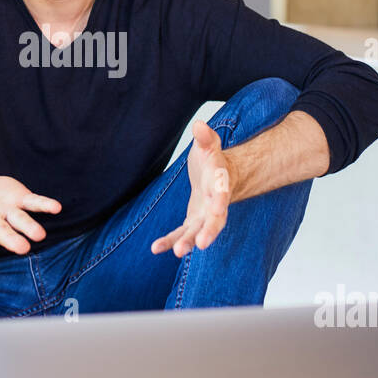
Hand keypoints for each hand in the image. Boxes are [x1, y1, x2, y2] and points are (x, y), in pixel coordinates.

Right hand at [0, 169, 61, 254]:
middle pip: (1, 232)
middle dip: (11, 240)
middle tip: (23, 249)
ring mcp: (7, 212)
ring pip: (20, 222)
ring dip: (30, 228)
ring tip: (40, 235)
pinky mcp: (19, 200)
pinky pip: (33, 204)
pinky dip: (44, 205)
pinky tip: (56, 208)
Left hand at [151, 121, 230, 257]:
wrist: (217, 176)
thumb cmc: (213, 160)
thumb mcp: (210, 145)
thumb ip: (205, 138)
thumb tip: (199, 125)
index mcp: (220, 184)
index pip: (222, 193)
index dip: (220, 200)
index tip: (219, 208)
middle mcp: (215, 205)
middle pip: (215, 221)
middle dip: (208, 232)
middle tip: (201, 244)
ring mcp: (204, 216)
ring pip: (197, 233)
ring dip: (188, 242)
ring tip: (177, 252)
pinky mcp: (192, 223)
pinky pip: (181, 234)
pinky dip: (169, 241)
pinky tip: (155, 248)